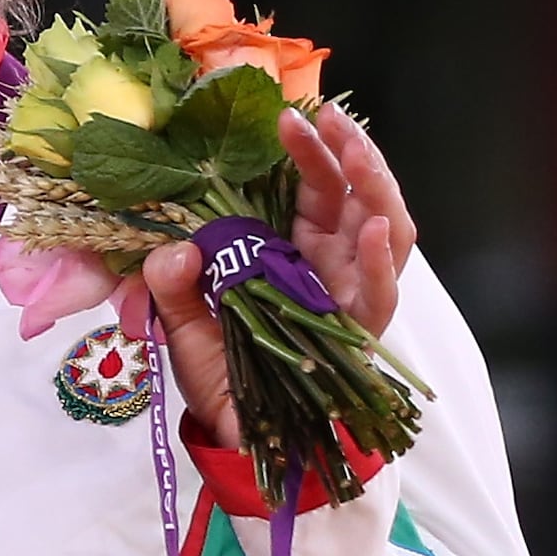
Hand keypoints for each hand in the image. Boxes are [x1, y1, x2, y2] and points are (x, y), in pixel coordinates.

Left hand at [140, 101, 417, 451]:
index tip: (286, 117)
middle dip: (344, 153)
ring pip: (384, 230)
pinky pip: (382, 292)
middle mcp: (329, 264)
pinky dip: (380, 259)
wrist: (242, 438)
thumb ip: (172, 285)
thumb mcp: (181, 325)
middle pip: (351, 197)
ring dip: (374, 188)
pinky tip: (375, 226)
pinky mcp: (363, 332)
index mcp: (290, 249)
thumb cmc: (220, 376)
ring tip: (357, 152)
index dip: (305, 151)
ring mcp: (352, 294)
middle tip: (326, 118)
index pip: (309, 188)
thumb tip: (172, 248)